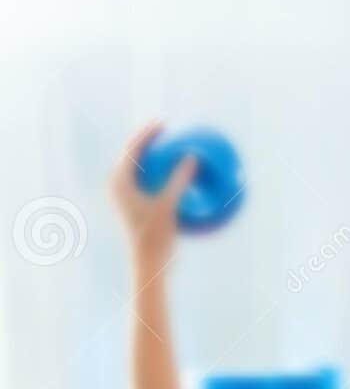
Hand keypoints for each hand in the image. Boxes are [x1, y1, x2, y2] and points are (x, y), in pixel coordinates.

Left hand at [110, 123, 194, 270]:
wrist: (147, 264)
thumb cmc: (154, 236)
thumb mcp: (168, 205)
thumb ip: (178, 179)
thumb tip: (192, 158)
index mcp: (119, 182)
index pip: (131, 149)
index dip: (146, 134)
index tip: (162, 124)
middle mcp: (118, 186)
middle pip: (133, 156)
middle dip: (148, 142)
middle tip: (165, 130)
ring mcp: (125, 196)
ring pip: (139, 169)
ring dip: (154, 157)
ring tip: (169, 147)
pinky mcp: (134, 206)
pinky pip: (146, 182)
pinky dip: (159, 174)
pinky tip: (173, 173)